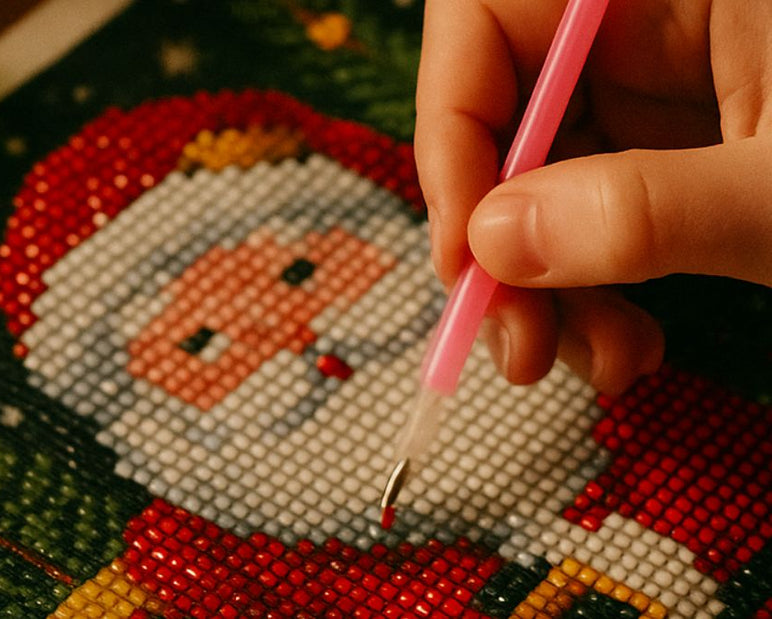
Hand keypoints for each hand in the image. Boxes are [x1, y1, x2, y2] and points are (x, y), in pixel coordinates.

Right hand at [414, 0, 771, 394]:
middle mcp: (658, 17)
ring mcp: (668, 84)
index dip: (452, 127)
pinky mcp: (682, 146)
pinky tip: (622, 342)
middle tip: (515, 341)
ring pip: (542, 178)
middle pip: (507, 112)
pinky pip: (592, 213)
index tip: (463, 247)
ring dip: (548, 286)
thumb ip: (648, 210)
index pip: (491, 19)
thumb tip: (495, 246)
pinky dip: (592, 288)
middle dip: (501, 239)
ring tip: (595, 361)